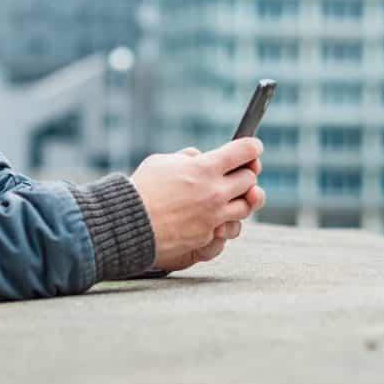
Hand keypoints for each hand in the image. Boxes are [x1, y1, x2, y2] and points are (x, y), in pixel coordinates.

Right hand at [131, 138, 263, 270]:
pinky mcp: (208, 235)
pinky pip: (227, 227)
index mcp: (205, 168)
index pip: (244, 152)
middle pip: (250, 180)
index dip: (252, 147)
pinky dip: (222, 220)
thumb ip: (187, 157)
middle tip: (236, 173)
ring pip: (246, 207)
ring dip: (239, 199)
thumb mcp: (163, 161)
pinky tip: (210, 216)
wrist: (129, 223)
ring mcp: (214, 216)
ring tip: (226, 197)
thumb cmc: (142, 189)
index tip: (254, 148)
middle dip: (244, 174)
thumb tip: (199, 157)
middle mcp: (215, 192)